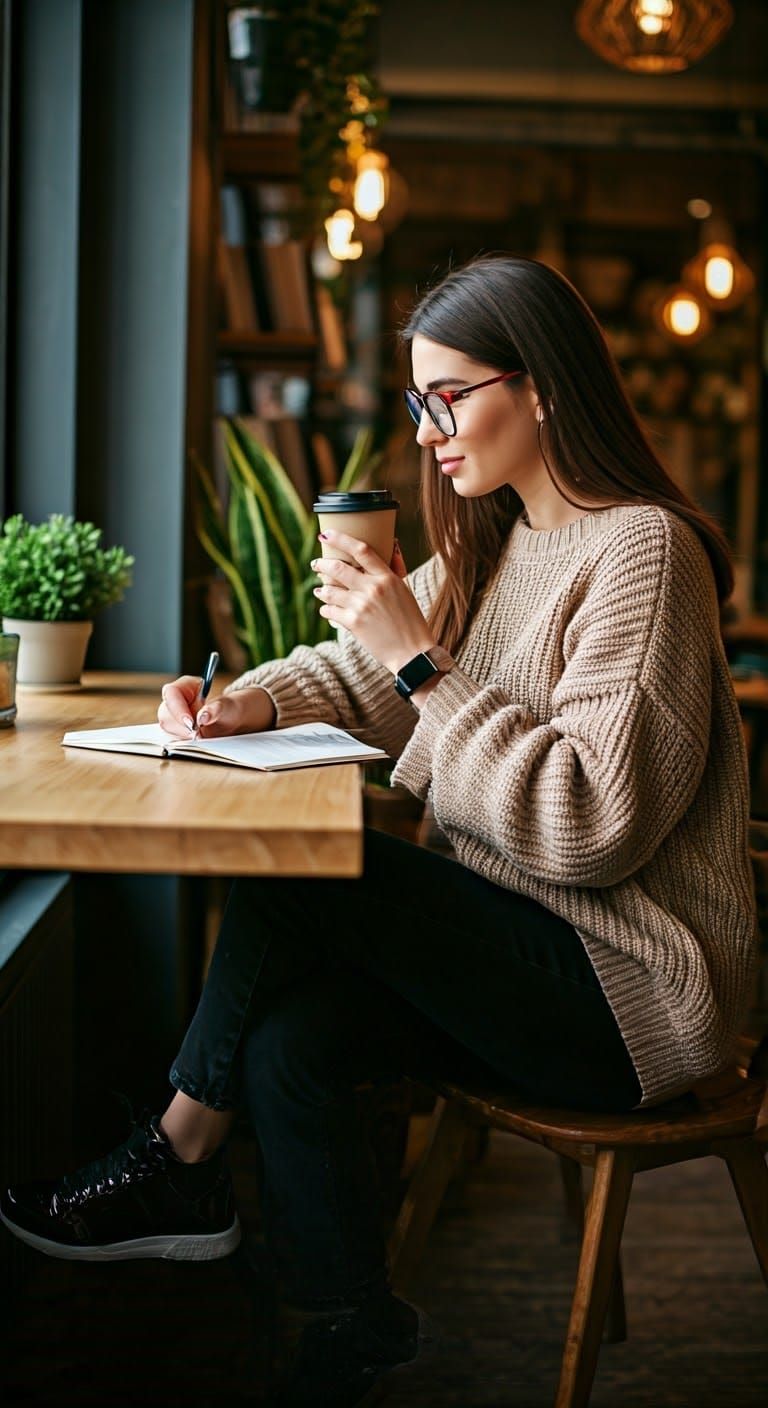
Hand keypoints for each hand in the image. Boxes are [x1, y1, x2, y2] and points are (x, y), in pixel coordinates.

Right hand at [158, 678, 275, 738]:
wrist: (232, 720)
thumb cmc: (230, 708)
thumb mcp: (228, 707)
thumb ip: (216, 709)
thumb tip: (202, 717)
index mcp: (186, 686)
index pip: (172, 693)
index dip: (178, 708)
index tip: (190, 723)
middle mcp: (176, 699)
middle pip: (165, 712)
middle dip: (180, 726)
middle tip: (197, 734)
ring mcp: (173, 714)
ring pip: (166, 726)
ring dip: (181, 735)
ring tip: (200, 735)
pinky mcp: (175, 728)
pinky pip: (172, 736)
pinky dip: (183, 740)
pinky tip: (196, 739)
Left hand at [312, 532, 434, 674]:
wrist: (413, 653)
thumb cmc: (411, 622)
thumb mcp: (405, 591)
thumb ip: (396, 568)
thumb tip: (392, 544)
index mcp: (388, 578)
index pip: (361, 549)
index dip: (341, 539)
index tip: (326, 534)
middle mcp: (373, 588)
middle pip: (338, 568)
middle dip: (322, 564)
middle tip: (316, 564)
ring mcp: (362, 606)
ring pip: (329, 591)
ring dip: (322, 590)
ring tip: (320, 591)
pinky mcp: (353, 623)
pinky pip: (329, 611)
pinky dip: (326, 610)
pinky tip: (327, 610)